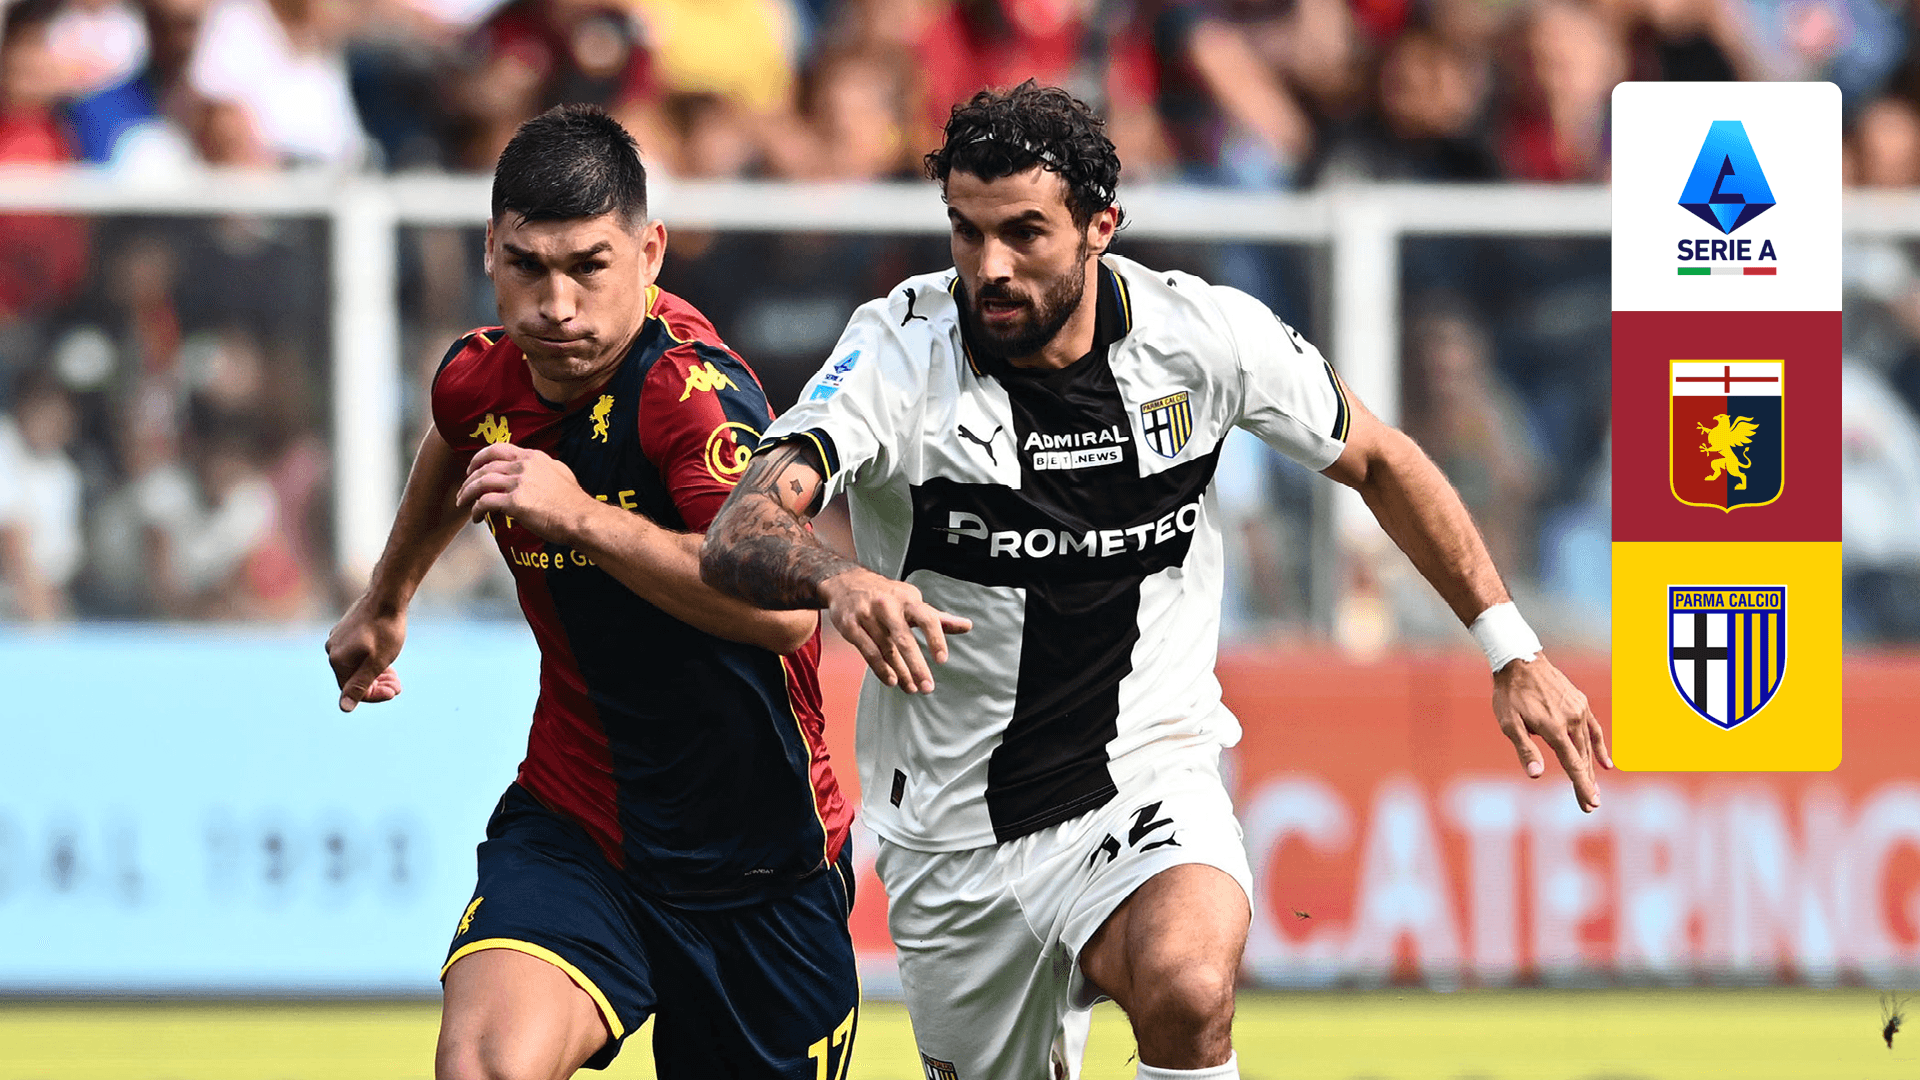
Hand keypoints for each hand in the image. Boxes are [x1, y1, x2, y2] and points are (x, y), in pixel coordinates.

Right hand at [326, 596, 405, 711]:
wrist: (387, 597)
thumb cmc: (385, 630)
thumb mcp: (377, 662)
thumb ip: (360, 685)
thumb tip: (344, 708)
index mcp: (337, 661)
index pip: (352, 691)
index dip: (375, 695)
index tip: (395, 691)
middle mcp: (332, 651)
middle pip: (354, 678)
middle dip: (377, 685)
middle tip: (398, 685)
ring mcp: (338, 640)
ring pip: (357, 666)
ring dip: (376, 675)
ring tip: (395, 676)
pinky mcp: (346, 631)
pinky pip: (357, 654)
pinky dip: (371, 661)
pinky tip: (386, 660)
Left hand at [456, 442, 596, 540]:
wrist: (582, 518)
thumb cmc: (574, 502)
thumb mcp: (561, 473)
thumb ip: (544, 468)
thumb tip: (536, 472)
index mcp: (533, 457)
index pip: (498, 449)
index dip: (480, 457)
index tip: (473, 467)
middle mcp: (524, 466)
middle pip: (485, 466)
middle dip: (469, 478)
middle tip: (464, 489)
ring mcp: (519, 483)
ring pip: (481, 483)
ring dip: (468, 493)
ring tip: (463, 503)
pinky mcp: (515, 502)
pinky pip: (485, 502)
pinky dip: (476, 510)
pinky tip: (477, 517)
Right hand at [819, 567, 970, 693]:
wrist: (846, 582)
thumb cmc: (888, 596)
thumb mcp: (912, 602)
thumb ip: (938, 618)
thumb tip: (967, 626)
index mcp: (908, 599)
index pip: (926, 618)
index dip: (935, 638)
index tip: (942, 660)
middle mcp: (887, 605)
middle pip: (904, 638)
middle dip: (917, 665)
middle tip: (928, 687)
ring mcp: (867, 615)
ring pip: (886, 649)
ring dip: (901, 672)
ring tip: (913, 688)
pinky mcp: (850, 625)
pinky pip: (867, 651)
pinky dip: (880, 668)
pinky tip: (891, 681)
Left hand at [1492, 654, 1611, 811]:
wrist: (1520, 661)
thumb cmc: (1510, 694)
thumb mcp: (1508, 723)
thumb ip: (1524, 749)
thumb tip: (1535, 775)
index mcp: (1554, 728)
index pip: (1573, 765)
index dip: (1582, 786)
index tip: (1591, 804)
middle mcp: (1571, 720)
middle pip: (1582, 759)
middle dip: (1586, 784)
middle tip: (1590, 807)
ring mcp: (1579, 711)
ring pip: (1587, 746)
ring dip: (1591, 769)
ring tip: (1593, 790)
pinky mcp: (1581, 704)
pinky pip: (1594, 729)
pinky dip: (1599, 747)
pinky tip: (1607, 764)